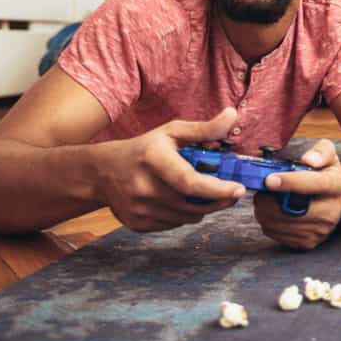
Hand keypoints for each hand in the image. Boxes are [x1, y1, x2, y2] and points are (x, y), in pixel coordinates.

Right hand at [92, 108, 244, 232]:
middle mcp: (144, 187)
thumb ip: (204, 129)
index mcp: (154, 159)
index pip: (190, 183)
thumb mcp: (172, 132)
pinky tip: (180, 201)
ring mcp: (138, 208)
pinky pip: (174, 225)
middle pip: (193, 205)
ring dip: (202, 208)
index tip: (238, 190)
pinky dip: (184, 215)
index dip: (217, 190)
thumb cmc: (144, 149)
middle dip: (219, 201)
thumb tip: (233, 115)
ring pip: (187, 218)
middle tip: (232, 194)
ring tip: (205, 194)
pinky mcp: (137, 224)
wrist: (102, 172)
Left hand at [254, 139, 340, 249]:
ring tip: (263, 201)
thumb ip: (321, 151)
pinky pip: (280, 236)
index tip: (269, 180)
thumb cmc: (324, 173)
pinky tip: (270, 213)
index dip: (290, 183)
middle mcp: (333, 211)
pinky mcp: (310, 242)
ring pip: (284, 224)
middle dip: (270, 201)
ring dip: (265, 213)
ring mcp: (322, 230)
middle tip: (259, 192)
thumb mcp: (328, 154)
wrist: (332, 200)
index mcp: (337, 185)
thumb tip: (309, 160)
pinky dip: (269, 224)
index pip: (315, 184)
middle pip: (295, 210)